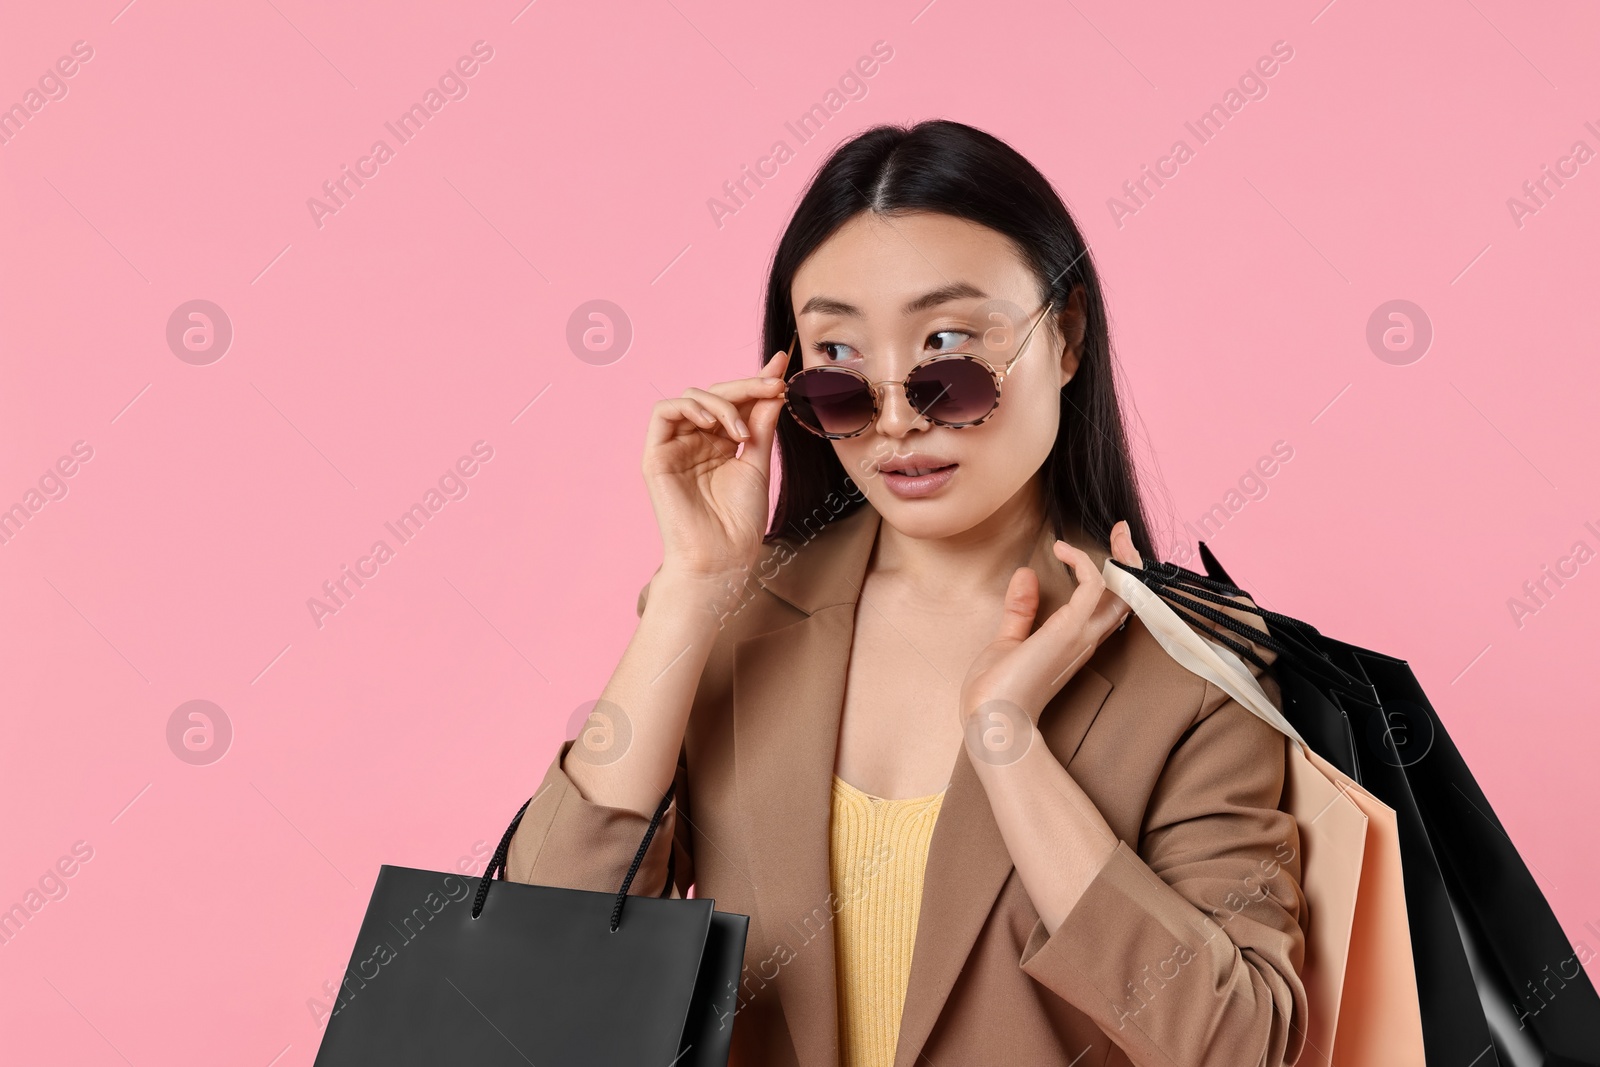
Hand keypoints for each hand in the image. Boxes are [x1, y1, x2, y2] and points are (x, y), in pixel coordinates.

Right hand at [642, 347, 790, 581]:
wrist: (722, 556)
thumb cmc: (740, 520)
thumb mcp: (759, 463)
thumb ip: (762, 423)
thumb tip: (775, 385)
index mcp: (722, 444)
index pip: (736, 403)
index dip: (756, 382)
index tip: (782, 367)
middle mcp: (697, 441)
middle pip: (715, 395)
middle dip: (746, 386)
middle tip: (774, 386)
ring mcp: (676, 447)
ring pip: (691, 398)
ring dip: (721, 402)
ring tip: (742, 431)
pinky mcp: (656, 455)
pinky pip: (663, 412)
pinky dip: (690, 407)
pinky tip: (714, 425)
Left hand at [959, 520, 1142, 733]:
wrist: (992, 719)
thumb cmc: (998, 691)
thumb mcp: (1009, 641)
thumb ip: (1020, 610)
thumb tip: (1025, 575)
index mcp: (1075, 642)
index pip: (1110, 606)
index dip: (1116, 577)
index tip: (1108, 546)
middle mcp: (1086, 638)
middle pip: (1127, 596)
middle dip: (1130, 562)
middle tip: (1121, 531)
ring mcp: (1080, 634)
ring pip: (1122, 590)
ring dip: (1122, 557)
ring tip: (1114, 531)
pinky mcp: (1068, 630)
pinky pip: (1092, 587)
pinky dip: (1084, 563)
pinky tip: (1062, 550)